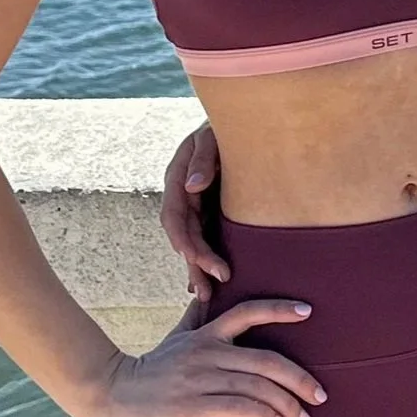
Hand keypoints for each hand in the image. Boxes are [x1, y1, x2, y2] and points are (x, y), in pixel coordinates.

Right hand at [74, 300, 324, 416]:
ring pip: (257, 387)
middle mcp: (207, 352)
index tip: (308, 311)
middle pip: (266, 360)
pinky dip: (264, 415)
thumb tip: (204, 296)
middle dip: (299, 378)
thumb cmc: (150, 368)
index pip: (247, 312)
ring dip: (287, 404)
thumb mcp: (175, 337)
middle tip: (320, 395)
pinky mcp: (194, 404)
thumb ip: (195, 319)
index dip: (279, 309)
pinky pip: (239, 407)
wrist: (114, 394)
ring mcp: (201, 378)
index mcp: (206, 334)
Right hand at [163, 123, 228, 285]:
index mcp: (177, 179)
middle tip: (214, 287)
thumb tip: (192, 186)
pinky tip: (207, 282)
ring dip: (198, 268)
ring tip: (208, 296)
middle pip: (184, 236)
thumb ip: (202, 157)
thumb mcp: (211, 135)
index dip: (185, 241)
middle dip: (196, 263)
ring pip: (192, 241)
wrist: (242, 120)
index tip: (199, 261)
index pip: (174, 217)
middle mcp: (182, 196)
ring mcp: (195, 204)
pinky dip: (204, 259)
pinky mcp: (210, 209)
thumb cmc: (225, 125)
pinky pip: (205, 237)